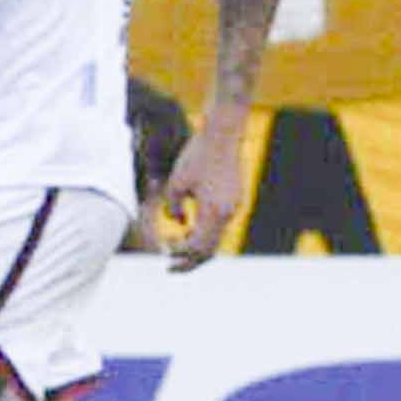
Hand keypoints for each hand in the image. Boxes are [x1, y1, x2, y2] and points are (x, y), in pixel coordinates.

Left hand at [155, 125, 245, 271]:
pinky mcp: (236, 199)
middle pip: (210, 249)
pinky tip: (188, 230)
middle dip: (190, 261)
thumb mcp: (176, 183)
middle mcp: (228, 213)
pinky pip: (220, 224)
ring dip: (197, 246)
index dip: (180, 255)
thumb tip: (179, 223)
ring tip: (176, 249)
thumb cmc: (196, 156)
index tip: (164, 254)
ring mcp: (235, 206)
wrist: (223, 134)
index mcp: (214, 212)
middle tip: (170, 267)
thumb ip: (173, 207)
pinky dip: (205, 233)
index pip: (198, 247)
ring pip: (217, 238)